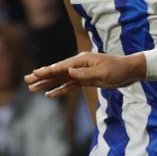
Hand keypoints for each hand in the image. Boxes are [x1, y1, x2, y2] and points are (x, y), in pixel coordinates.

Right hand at [25, 51, 144, 94]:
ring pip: (60, 80)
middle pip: (56, 72)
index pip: (61, 67)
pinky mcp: (85, 80)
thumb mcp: (102, 72)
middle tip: (26, 81)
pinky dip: (59, 90)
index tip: (34, 73)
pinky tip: (50, 94)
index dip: (47, 71)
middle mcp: (79, 65)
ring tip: (33, 88)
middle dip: (41, 77)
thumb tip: (68, 73)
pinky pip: (69, 86)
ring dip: (47, 84)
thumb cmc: (118, 70)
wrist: (130, 71)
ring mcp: (81, 73)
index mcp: (81, 60)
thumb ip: (84, 74)